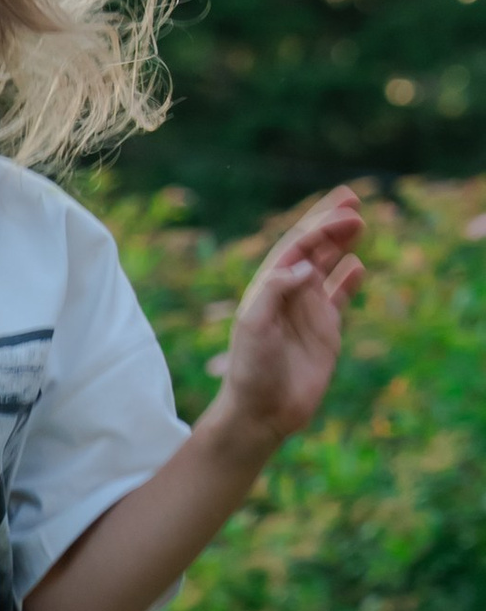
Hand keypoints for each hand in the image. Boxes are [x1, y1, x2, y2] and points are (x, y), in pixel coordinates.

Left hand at [217, 187, 362, 449]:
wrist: (262, 411)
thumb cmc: (251, 369)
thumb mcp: (254, 326)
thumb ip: (275, 291)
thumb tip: (303, 266)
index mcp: (268, 287)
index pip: (295, 246)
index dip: (318, 225)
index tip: (344, 211)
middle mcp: (288, 293)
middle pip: (312, 248)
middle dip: (330, 223)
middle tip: (353, 199)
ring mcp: (308, 310)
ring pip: (327, 267)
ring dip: (341, 244)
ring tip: (359, 223)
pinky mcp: (325, 331)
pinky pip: (340, 297)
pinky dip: (349, 280)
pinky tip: (358, 265)